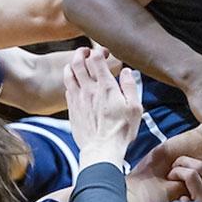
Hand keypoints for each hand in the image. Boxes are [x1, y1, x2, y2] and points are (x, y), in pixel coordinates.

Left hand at [63, 47, 142, 165]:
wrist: (101, 150)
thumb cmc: (121, 131)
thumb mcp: (135, 108)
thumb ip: (130, 87)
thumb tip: (126, 71)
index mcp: (105, 87)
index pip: (96, 59)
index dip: (98, 51)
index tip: (104, 52)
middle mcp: (89, 90)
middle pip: (78, 62)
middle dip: (81, 52)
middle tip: (86, 51)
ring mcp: (78, 99)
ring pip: (68, 74)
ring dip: (72, 64)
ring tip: (77, 63)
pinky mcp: (72, 109)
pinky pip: (67, 89)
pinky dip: (70, 81)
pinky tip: (76, 84)